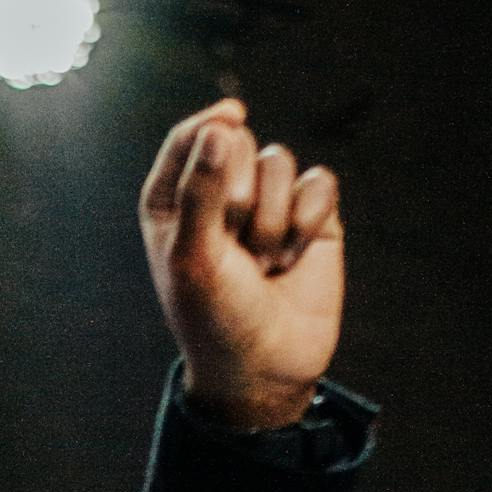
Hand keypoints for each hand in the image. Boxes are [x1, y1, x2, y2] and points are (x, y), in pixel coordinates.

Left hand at [138, 98, 344, 428]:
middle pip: (238, 143)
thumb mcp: (195, 257)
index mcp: (172, 200)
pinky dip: (309, 220)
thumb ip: (201, 189)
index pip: (191, 137)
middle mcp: (217, 194)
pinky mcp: (310, 217)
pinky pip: (319, 183)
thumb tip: (221, 126)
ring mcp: (266, 203)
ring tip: (262, 265)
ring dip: (273, 219)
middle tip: (234, 248)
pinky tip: (295, 259)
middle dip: (240, 195)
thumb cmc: (214, 319)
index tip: (231, 121)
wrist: (266, 370)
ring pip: (279, 162)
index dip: (210, 134)